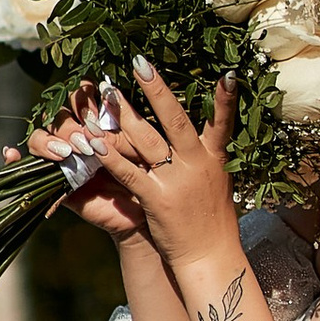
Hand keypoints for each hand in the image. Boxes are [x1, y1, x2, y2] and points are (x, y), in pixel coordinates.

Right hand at [25, 82, 143, 240]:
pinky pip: (28, 165)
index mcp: (100, 119)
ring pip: (43, 135)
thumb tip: (99, 129)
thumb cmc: (148, 178)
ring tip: (66, 154)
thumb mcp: (139, 155)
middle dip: (70, 126)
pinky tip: (10, 154)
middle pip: (60, 114)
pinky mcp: (54, 178)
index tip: (96, 111)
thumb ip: (121, 139)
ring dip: (50, 141)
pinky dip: (15, 158)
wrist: (143, 214)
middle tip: (85, 143)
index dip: (84, 97)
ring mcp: (64, 156)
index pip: (81, 93)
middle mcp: (78, 134)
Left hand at [72, 60, 241, 281]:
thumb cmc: (212, 222)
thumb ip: (209, 156)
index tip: (224, 72)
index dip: (224, 98)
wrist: (209, 258)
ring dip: (124, 114)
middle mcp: (196, 165)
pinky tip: (95, 140)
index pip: (222, 121)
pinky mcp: (156, 199)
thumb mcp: (220, 182)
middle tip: (139, 62)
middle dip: (156, 90)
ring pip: (146, 140)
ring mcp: (176, 181)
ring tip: (108, 91)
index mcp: (213, 159)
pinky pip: (129, 172)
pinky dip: (111, 155)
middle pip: (175, 120)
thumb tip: (208, 130)